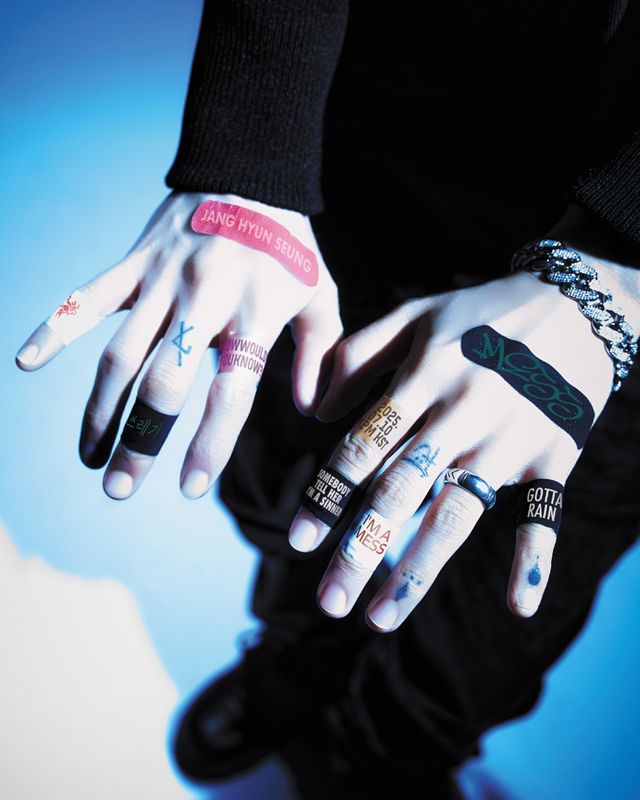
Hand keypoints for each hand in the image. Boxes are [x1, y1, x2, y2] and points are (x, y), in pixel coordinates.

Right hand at [15, 191, 341, 499]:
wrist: (250, 169)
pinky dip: (55, 327)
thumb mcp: (320, 295)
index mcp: (254, 312)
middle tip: (120, 489)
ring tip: (90, 457)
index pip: (231, 392)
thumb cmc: (290, 245)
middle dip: (140, 441)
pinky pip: (87, 298)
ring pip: (119, 353)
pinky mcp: (133, 263)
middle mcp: (204, 300)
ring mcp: (162, 280)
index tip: (189, 489)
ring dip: (100, 409)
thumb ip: (321, 355)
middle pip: (163, 381)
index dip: (209, 444)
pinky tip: (26, 362)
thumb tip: (309, 411)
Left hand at [288, 261, 630, 629]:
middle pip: (399, 493)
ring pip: (455, 514)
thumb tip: (313, 412)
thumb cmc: (482, 312)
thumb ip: (357, 353)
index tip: (298, 543)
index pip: (363, 447)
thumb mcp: (415, 315)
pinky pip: (542, 514)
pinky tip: (519, 606)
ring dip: (416, 571)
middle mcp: (459, 416)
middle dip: (359, 549)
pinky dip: (534, 559)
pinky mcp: (552, 457)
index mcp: (421, 380)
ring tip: (379, 619)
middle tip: (329, 602)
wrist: (576, 304)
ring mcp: (507, 441)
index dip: (327, 495)